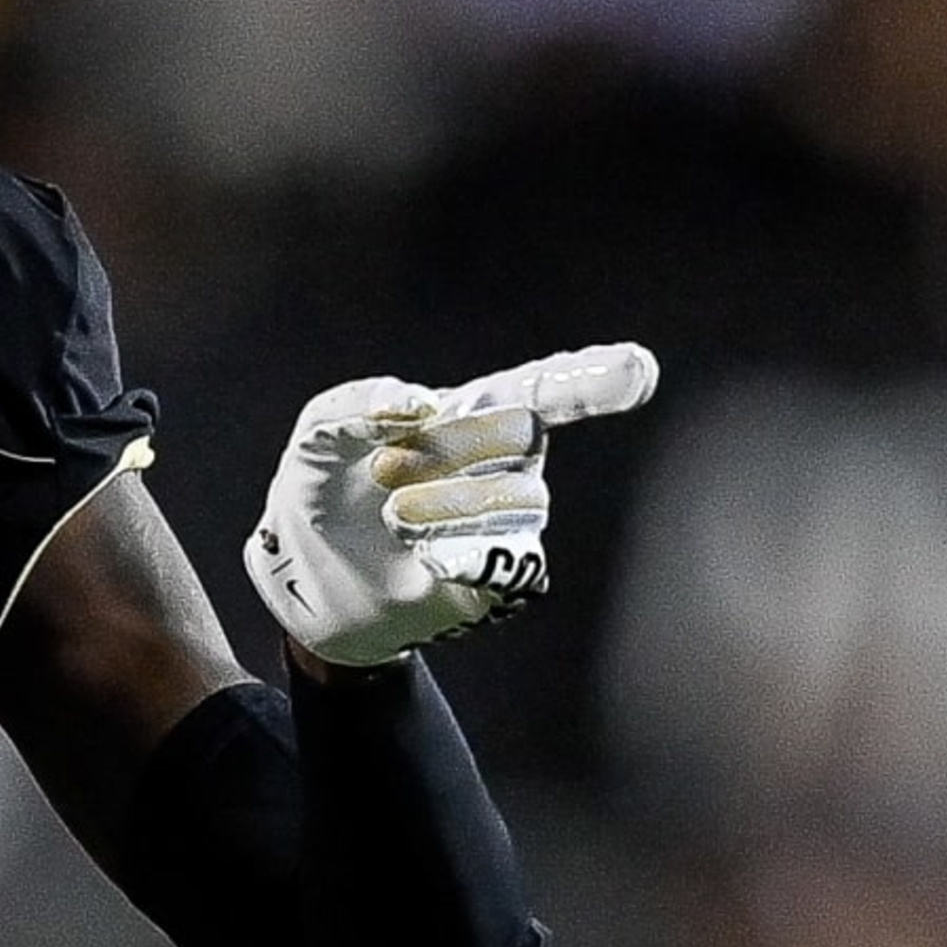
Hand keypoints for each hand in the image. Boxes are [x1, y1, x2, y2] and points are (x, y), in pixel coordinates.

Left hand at [243, 344, 658, 668]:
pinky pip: (512, 563)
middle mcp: (508, 463)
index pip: (541, 389)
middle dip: (446, 446)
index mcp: (473, 416)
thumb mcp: (318, 435)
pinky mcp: (505, 578)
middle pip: (518, 432)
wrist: (309, 579)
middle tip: (379, 470)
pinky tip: (432, 560)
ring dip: (442, 504)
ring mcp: (512, 522)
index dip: (590, 378)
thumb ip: (354, 404)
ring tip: (391, 515)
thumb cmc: (324, 490)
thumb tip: (417, 403)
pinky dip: (468, 558)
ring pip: (516, 498)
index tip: (637, 368)